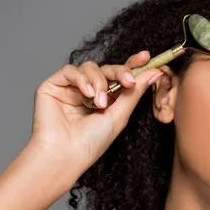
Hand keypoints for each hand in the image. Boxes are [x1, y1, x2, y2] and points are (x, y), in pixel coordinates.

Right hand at [26, 51, 162, 171]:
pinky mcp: (54, 86)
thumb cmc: (92, 141)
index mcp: (106, 99)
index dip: (132, 64)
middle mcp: (89, 91)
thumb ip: (134, 92)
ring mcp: (71, 88)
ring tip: (99, 102)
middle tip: (128, 82)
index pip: (120, 76)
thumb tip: (155, 72)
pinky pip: (70, 70)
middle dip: (119, 72)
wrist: (66, 153)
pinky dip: (81, 79)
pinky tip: (86, 93)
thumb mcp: (120, 115)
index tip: (146, 57)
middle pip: (107, 68)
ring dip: (99, 82)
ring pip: (90, 67)